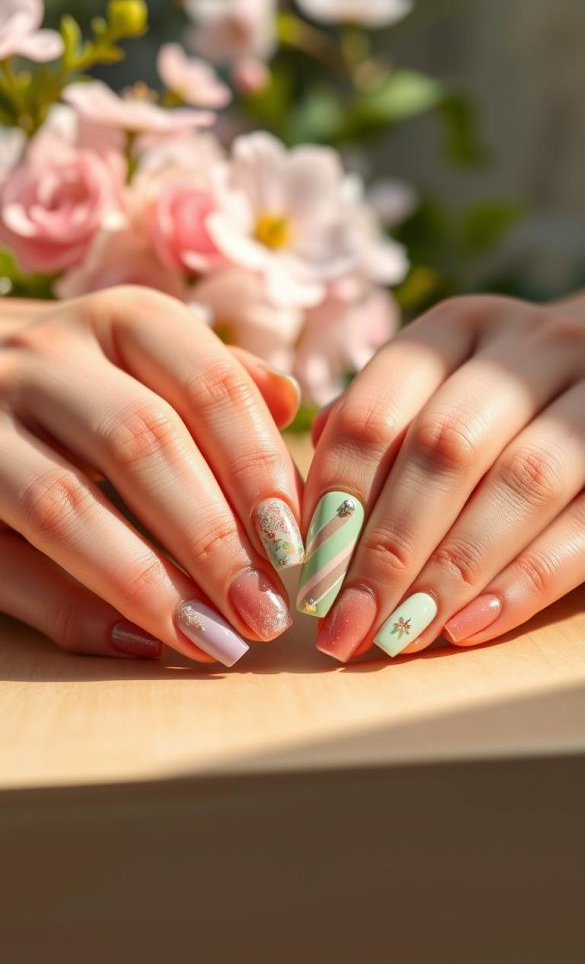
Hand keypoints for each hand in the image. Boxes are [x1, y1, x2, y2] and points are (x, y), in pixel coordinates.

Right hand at [0, 288, 302, 666]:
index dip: (258, 469)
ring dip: (148, 583)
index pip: (208, 385)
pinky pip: (1, 560)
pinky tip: (134, 642)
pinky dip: (68, 609)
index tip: (296, 546)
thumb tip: (289, 401)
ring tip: (213, 640)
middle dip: (212, 538)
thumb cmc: (74, 379)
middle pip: (141, 444)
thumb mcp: (140, 356)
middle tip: (266, 611)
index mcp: (115, 320)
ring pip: (63, 504)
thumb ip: (211, 378)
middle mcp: (42, 357)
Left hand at [300, 294, 584, 659]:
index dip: (338, 498)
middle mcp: (530, 347)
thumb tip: (308, 505)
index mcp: (457, 329)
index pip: (378, 410)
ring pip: (522, 481)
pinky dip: (525, 582)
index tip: (309, 574)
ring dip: (451, 571)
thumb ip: (374, 428)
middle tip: (347, 622)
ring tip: (399, 636)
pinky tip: (468, 628)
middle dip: (388, 548)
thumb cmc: (495, 402)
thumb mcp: (433, 388)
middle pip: (446, 447)